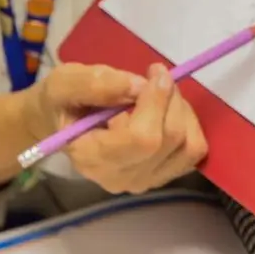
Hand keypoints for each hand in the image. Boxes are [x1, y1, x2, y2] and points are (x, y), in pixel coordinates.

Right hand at [24, 62, 208, 193]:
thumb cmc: (60, 104)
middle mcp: (120, 178)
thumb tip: (138, 86)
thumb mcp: (63, 83)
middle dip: (170, 99)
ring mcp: (142, 181)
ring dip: (182, 111)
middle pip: (170, 139)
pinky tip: (166, 113)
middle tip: (155, 76)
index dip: (156, 102)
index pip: (142, 139)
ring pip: (188, 146)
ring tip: (159, 95)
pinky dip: (189, 125)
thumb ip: (93, 83)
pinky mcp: (160, 177)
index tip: (153, 72)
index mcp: (92, 158)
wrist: (60, 126)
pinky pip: (194, 152)